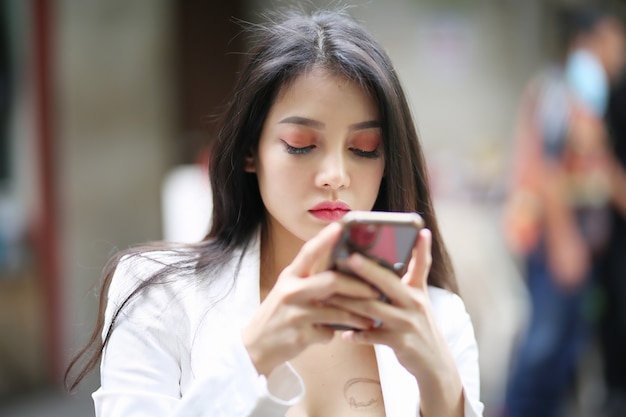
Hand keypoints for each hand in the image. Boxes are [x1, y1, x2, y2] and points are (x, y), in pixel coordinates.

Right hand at [241, 222, 379, 376]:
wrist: (255, 345)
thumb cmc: (278, 314)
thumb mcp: (288, 291)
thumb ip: (310, 280)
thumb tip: (343, 271)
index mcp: (290, 276)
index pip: (308, 252)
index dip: (325, 239)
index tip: (340, 227)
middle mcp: (291, 291)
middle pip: (331, 281)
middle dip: (358, 286)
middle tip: (375, 290)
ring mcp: (295, 314)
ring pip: (336, 311)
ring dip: (357, 315)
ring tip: (370, 318)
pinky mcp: (300, 335)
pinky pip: (329, 332)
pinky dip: (336, 333)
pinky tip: (341, 334)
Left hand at [324, 228, 463, 414]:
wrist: (435, 363)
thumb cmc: (419, 327)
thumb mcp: (418, 301)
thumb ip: (406, 281)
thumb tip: (386, 260)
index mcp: (417, 290)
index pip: (422, 264)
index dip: (422, 248)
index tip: (420, 231)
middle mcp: (414, 303)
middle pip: (388, 282)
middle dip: (368, 270)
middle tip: (348, 258)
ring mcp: (408, 323)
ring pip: (373, 309)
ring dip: (348, 303)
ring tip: (329, 296)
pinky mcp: (401, 343)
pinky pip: (373, 336)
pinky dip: (357, 334)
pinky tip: (344, 333)